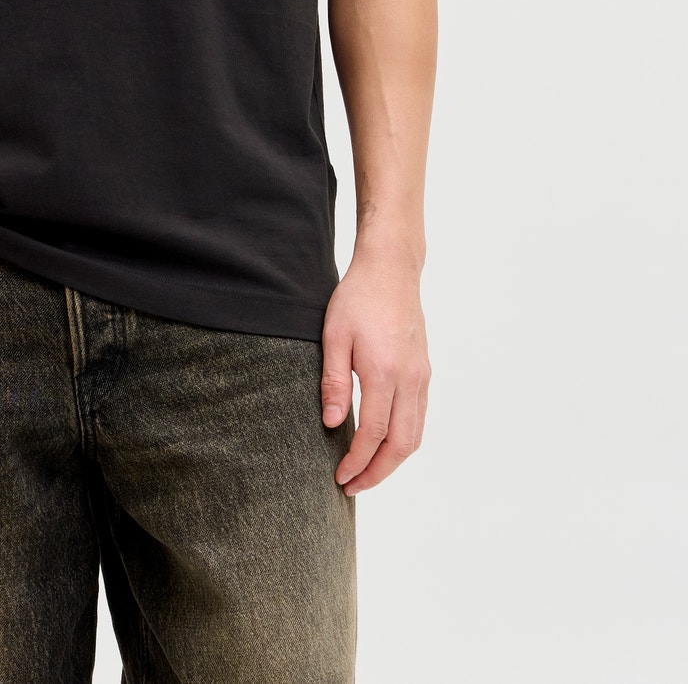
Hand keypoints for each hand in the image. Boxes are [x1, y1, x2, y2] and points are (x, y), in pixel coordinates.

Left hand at [320, 249, 430, 495]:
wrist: (391, 270)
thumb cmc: (357, 298)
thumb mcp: (334, 336)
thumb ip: (334, 382)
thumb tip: (331, 423)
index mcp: (384, 371)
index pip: (374, 433)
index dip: (358, 461)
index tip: (341, 477)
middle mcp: (410, 379)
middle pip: (402, 445)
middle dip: (378, 472)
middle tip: (353, 486)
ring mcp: (422, 376)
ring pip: (416, 435)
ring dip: (393, 461)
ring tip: (367, 472)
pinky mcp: (425, 371)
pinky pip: (420, 417)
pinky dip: (404, 440)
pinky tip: (384, 443)